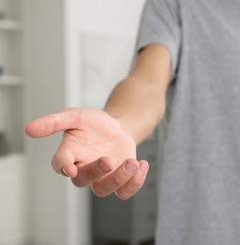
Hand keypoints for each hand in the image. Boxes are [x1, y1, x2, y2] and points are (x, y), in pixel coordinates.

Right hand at [25, 108, 148, 199]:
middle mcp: (83, 169)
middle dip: (95, 172)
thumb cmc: (94, 123)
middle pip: (83, 181)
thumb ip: (54, 122)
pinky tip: (142, 164)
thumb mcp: (75, 116)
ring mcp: (102, 177)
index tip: (69, 168)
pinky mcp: (119, 180)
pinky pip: (124, 192)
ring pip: (104, 190)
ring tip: (132, 162)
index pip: (60, 165)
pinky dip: (135, 183)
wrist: (118, 127)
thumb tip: (28, 129)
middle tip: (108, 160)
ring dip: (119, 179)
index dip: (63, 167)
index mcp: (70, 154)